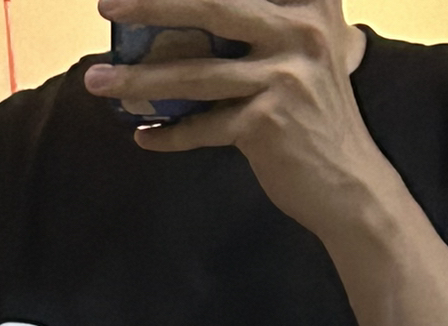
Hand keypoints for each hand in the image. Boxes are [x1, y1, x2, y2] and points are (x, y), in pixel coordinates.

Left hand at [84, 0, 392, 241]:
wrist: (350, 184)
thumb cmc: (320, 116)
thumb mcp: (312, 50)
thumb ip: (274, 20)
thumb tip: (199, 11)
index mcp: (310, 2)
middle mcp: (301, 29)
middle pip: (212, 5)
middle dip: (151, 3)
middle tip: (106, 4)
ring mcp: (285, 76)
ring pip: (193, 75)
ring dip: (137, 80)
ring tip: (97, 81)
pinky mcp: (267, 123)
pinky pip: (201, 127)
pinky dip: (169, 136)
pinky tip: (144, 136)